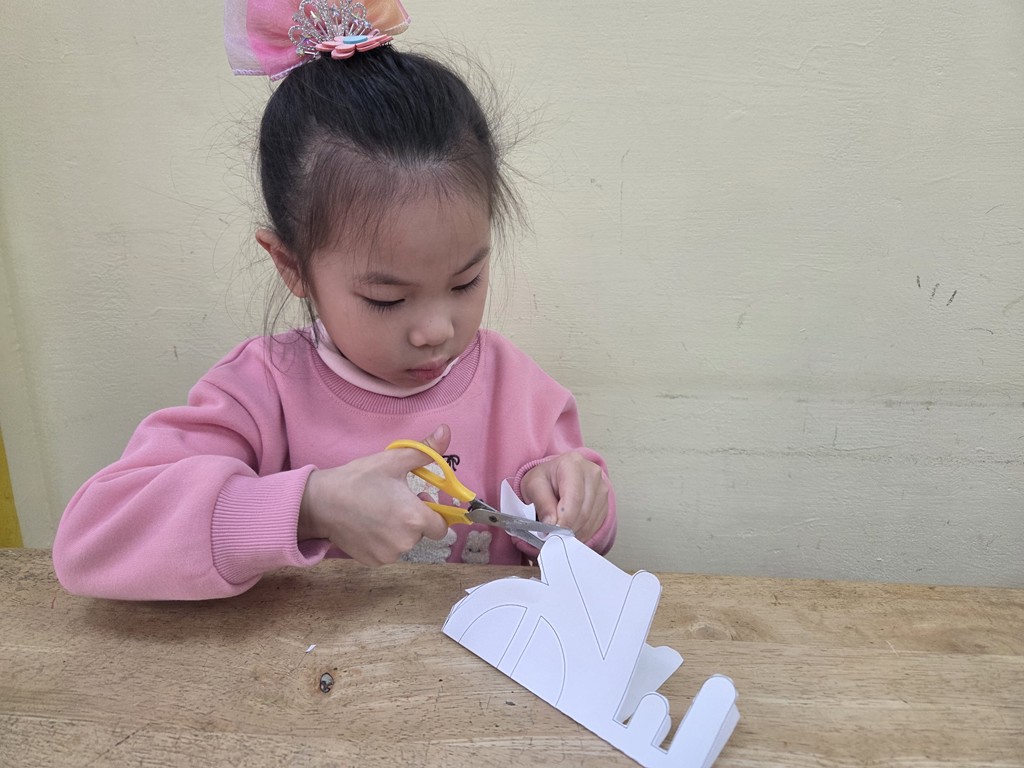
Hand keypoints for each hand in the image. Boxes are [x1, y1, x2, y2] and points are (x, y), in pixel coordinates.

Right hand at [297, 425, 451, 565]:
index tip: (418, 500)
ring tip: (377, 512)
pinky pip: (387, 552)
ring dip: (397, 531)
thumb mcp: (394, 460)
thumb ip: (426, 450)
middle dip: (413, 519)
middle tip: (393, 501)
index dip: (433, 513)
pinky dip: (382, 541)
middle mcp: (405, 542)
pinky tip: (367, 526)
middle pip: (422, 533)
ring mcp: (388, 554)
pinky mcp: (373, 561)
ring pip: (404, 543)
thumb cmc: (359, 479)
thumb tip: (446, 430)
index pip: (441, 527)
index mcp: (414, 518)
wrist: (321, 502)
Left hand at [520, 452, 608, 542]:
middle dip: (567, 528)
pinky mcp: (605, 501)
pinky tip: (570, 530)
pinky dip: (582, 532)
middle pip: (584, 510)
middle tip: (553, 536)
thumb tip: (551, 523)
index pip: (574, 498)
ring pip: (590, 519)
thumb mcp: (533, 485)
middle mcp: (591, 473)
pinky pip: (596, 523)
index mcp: (572, 464)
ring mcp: (601, 487)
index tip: (553, 532)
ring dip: (574, 532)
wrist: (555, 476)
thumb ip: (542, 503)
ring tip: (559, 532)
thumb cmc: (545, 478)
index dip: (565, 520)